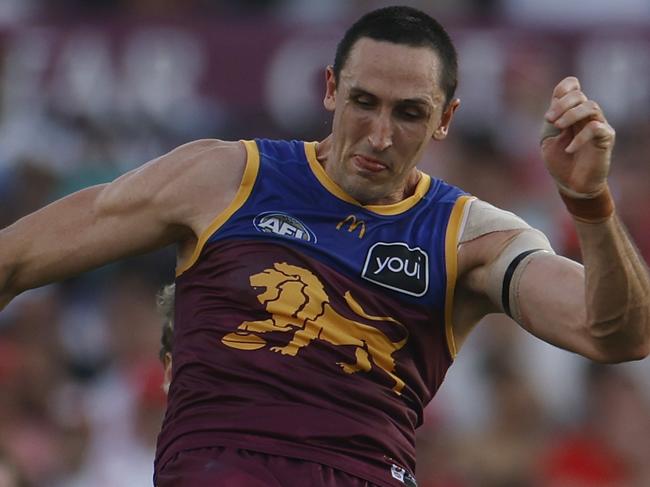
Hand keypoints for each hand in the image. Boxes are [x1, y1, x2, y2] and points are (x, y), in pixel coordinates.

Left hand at [541, 76, 614, 196]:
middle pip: (579, 95)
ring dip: (571, 114)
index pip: (572, 86)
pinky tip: (568, 149)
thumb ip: (551, 121)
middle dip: (561, 105)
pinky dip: (579, 137)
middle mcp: (586, 116)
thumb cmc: (560, 163)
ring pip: (591, 106)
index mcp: (571, 113)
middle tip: (549, 120)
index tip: (549, 112)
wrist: (572, 185)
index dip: (563, 89)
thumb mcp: (548, 139)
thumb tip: (554, 102)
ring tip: (558, 127)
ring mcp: (598, 125)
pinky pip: (596, 128)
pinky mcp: (606, 139)